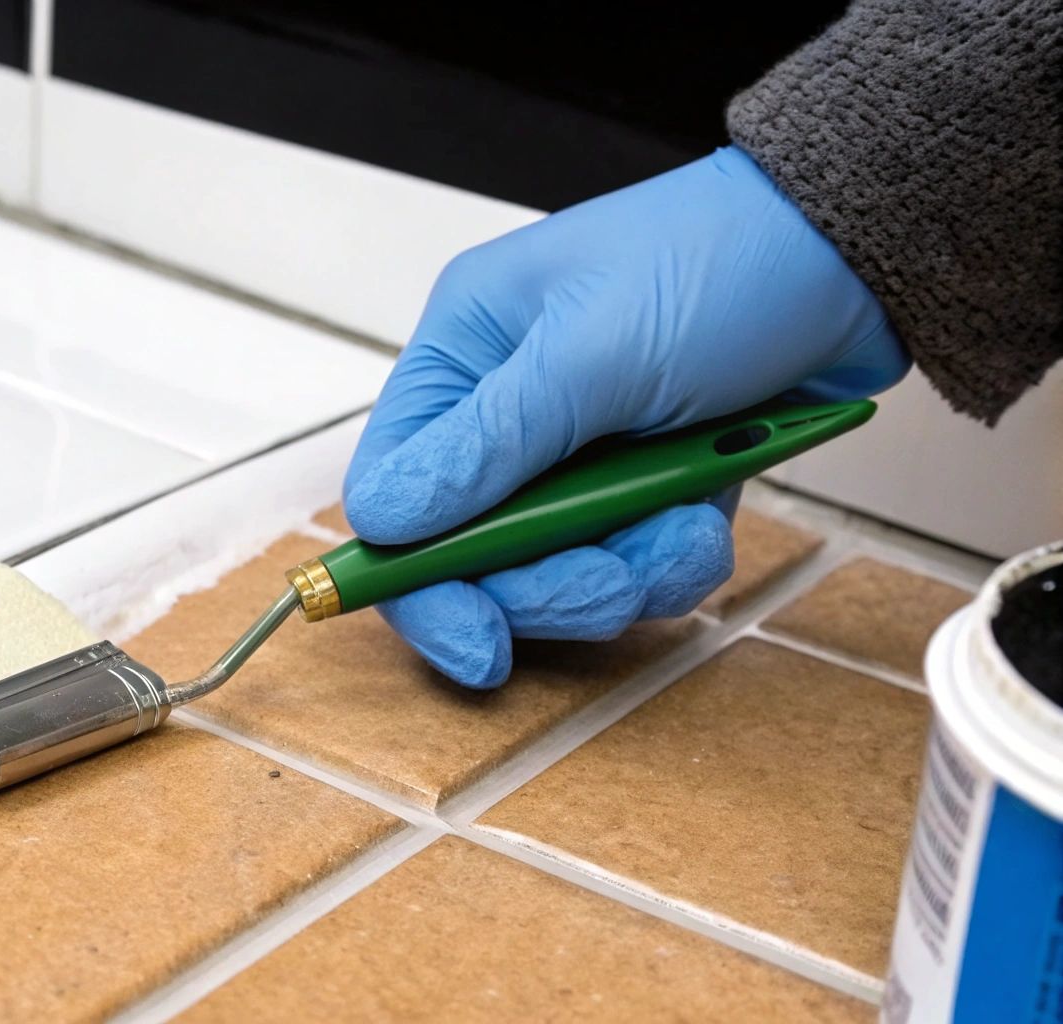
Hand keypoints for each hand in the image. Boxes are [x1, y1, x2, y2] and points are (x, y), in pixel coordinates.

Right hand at [344, 146, 907, 687]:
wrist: (855, 249)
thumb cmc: (723, 258)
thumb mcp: (594, 353)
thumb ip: (488, 444)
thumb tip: (383, 516)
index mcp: (464, 355)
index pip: (396, 490)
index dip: (418, 577)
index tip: (472, 638)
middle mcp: (505, 405)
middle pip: (475, 552)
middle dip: (544, 584)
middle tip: (608, 585)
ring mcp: (578, 447)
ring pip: (558, 567)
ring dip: (621, 572)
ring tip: (681, 531)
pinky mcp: (644, 477)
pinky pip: (631, 558)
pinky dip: (671, 558)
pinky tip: (707, 519)